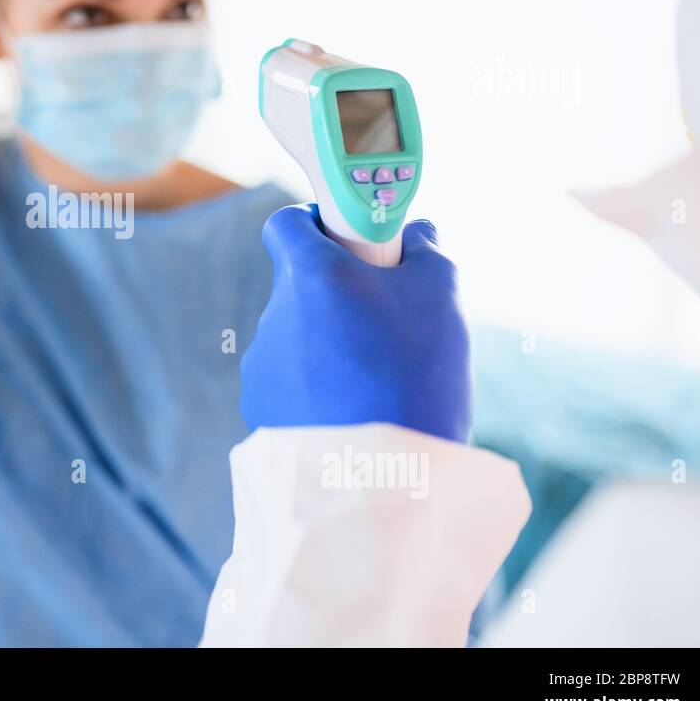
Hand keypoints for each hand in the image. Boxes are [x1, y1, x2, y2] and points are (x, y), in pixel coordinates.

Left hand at [240, 204, 470, 442]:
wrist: (388, 476)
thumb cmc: (418, 374)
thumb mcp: (441, 299)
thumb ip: (426, 252)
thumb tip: (418, 231)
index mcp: (311, 274)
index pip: (285, 224)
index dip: (313, 224)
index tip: (344, 240)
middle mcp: (274, 315)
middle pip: (296, 286)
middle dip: (332, 295)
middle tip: (380, 321)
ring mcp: (261, 365)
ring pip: (292, 337)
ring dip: (322, 344)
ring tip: (371, 379)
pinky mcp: (259, 409)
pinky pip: (284, 383)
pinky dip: (311, 387)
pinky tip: (349, 411)